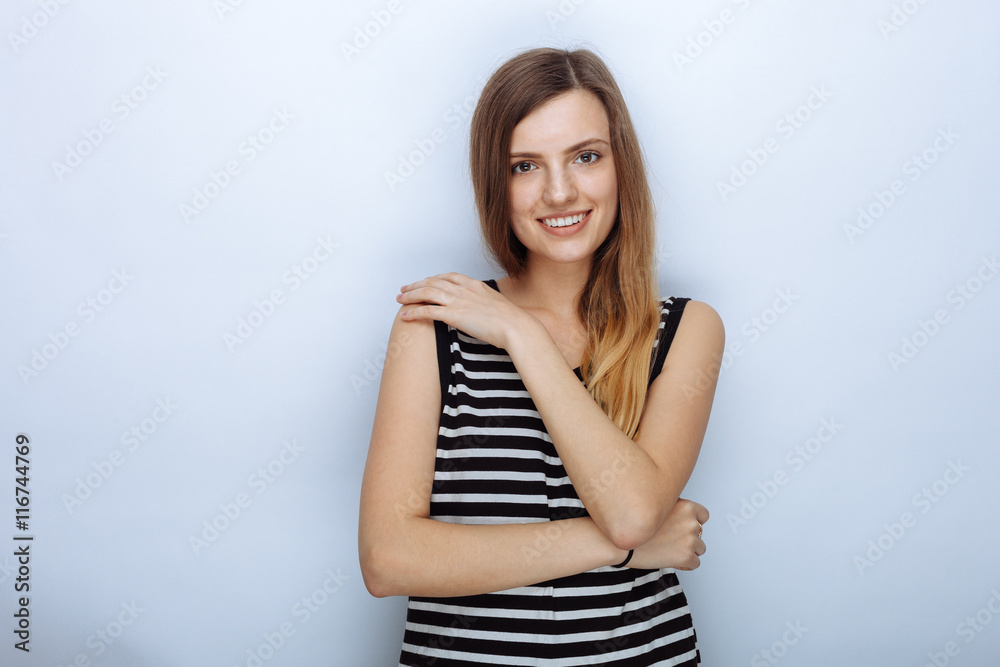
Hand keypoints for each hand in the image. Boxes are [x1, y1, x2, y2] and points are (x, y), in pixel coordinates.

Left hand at [396, 272, 533, 349]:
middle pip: (433, 282)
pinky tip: (405, 316)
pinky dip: (414, 312)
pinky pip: (428, 311)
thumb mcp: (499, 306)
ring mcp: (458, 301)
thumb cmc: (512, 320)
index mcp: (475, 285)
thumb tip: (485, 311)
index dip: (434, 278)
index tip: (425, 281)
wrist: (516, 326)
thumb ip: (487, 304)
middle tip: (404, 289)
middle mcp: (464, 290)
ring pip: (427, 293)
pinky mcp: (454, 315)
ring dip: (411, 295)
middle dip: (416, 285)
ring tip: (400, 300)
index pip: (449, 277)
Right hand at [627, 498, 707, 570]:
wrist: (620, 543)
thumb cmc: (633, 525)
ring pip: (699, 549)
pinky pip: (694, 564)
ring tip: (669, 550)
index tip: (683, 526)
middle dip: (688, 537)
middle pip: (700, 533)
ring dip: (687, 551)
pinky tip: (671, 560)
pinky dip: (684, 564)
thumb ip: (672, 508)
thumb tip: (678, 513)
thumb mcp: (656, 506)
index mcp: (686, 507)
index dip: (693, 521)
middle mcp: (691, 522)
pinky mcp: (686, 557)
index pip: (703, 515)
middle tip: (671, 539)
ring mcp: (690, 540)